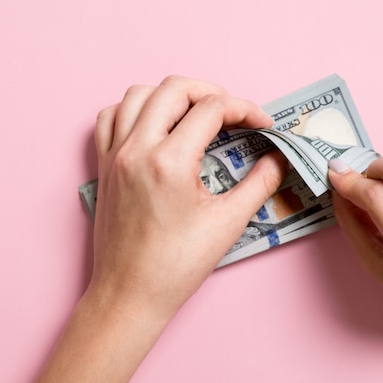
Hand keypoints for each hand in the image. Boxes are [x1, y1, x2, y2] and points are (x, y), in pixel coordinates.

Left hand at [90, 75, 284, 320]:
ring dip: (172, 95)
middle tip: (233, 113)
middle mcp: (137, 149)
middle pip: (174, 88)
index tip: (262, 124)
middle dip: (211, 92)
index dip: (245, 110)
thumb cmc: (175, 266)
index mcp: (170, 161)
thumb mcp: (228, 223)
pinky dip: (134, 109)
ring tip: (195, 113)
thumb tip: (278, 160)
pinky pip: (110, 117)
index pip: (212, 110)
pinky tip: (154, 125)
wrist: (130, 294)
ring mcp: (115, 155)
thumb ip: (260, 184)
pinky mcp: (103, 166)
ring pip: (138, 94)